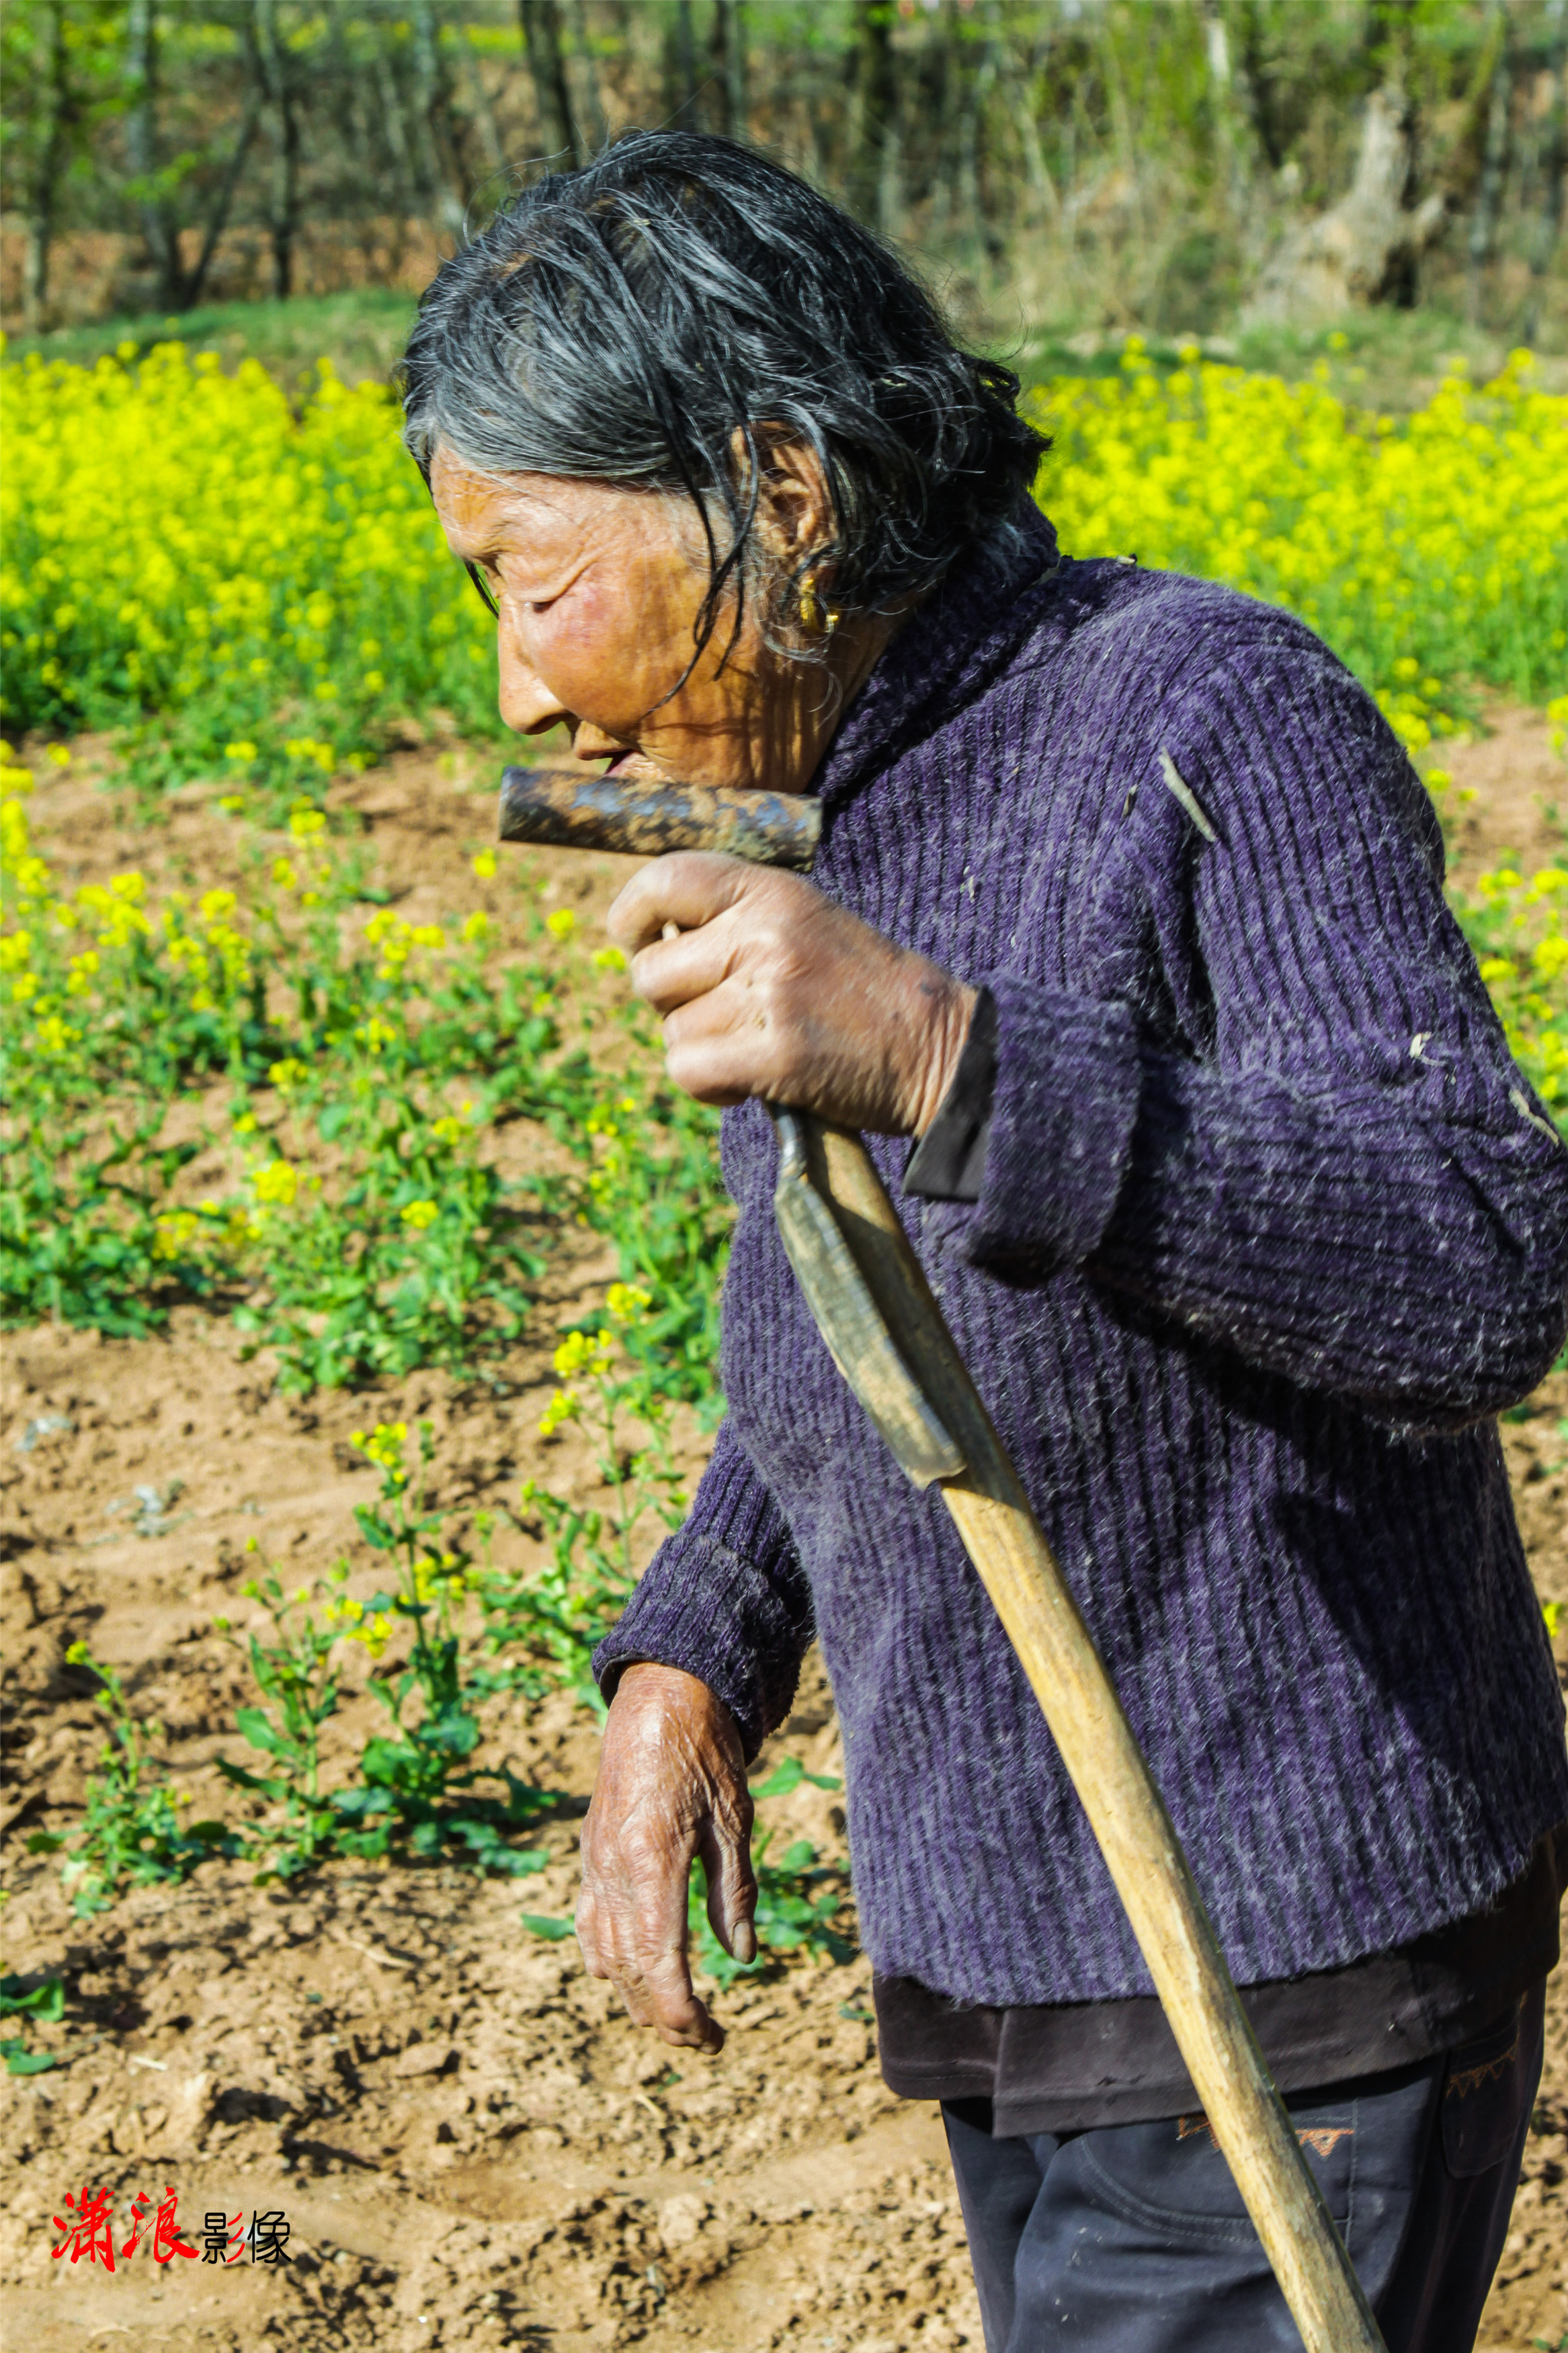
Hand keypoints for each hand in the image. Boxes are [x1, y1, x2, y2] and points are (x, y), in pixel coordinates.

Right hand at [576, 1662, 756, 2052]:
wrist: (659, 1697)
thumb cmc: (706, 1753)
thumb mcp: (734, 1820)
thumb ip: (734, 1892)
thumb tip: (741, 1960)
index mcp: (653, 1861)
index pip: (661, 1964)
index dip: (683, 2014)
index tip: (711, 2038)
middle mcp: (613, 1869)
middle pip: (629, 1971)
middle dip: (664, 2016)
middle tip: (703, 2040)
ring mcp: (595, 1862)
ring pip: (604, 1955)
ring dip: (636, 1995)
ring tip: (673, 2018)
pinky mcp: (590, 1853)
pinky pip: (590, 1923)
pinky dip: (607, 1960)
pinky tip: (626, 1975)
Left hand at [607, 853, 976, 1135]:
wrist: (942, 1048)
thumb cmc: (865, 993)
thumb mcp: (808, 923)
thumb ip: (737, 919)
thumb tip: (650, 942)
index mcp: (773, 891)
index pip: (666, 880)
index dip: (632, 916)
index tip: (641, 944)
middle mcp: (766, 933)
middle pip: (651, 973)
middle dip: (671, 1005)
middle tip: (722, 1017)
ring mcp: (771, 992)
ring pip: (672, 1031)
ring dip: (701, 1052)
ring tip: (754, 1049)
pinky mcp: (776, 1054)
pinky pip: (689, 1070)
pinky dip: (707, 1088)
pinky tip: (746, 1085)